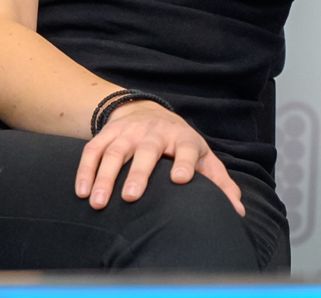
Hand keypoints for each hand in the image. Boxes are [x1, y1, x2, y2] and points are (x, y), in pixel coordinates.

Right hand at [74, 99, 244, 216]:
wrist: (148, 112)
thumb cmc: (180, 145)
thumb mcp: (202, 157)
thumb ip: (219, 183)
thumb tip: (239, 210)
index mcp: (182, 138)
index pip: (185, 148)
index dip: (184, 162)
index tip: (180, 180)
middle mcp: (155, 133)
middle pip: (146, 150)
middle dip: (138, 173)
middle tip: (131, 197)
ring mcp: (128, 132)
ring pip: (115, 152)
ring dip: (105, 177)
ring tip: (99, 203)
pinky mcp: (107, 134)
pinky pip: (92, 150)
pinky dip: (84, 170)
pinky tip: (81, 192)